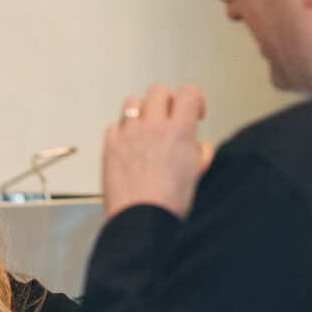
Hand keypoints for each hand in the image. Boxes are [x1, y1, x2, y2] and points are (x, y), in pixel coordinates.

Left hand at [102, 83, 213, 219]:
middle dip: (166, 102)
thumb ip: (200, 154)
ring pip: (132, 102)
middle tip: (168, 119)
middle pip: (158, 91)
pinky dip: (121, 132)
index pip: (189, 93)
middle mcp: (153, 127)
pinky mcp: (110, 147)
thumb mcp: (197, 176)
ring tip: (145, 129)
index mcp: (179, 131)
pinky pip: (114, 126)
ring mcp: (129, 135)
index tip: (193, 112)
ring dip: (141, 111)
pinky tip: (128, 146)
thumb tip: (200, 147)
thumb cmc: (169, 204)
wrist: (142, 220)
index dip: (194, 99)